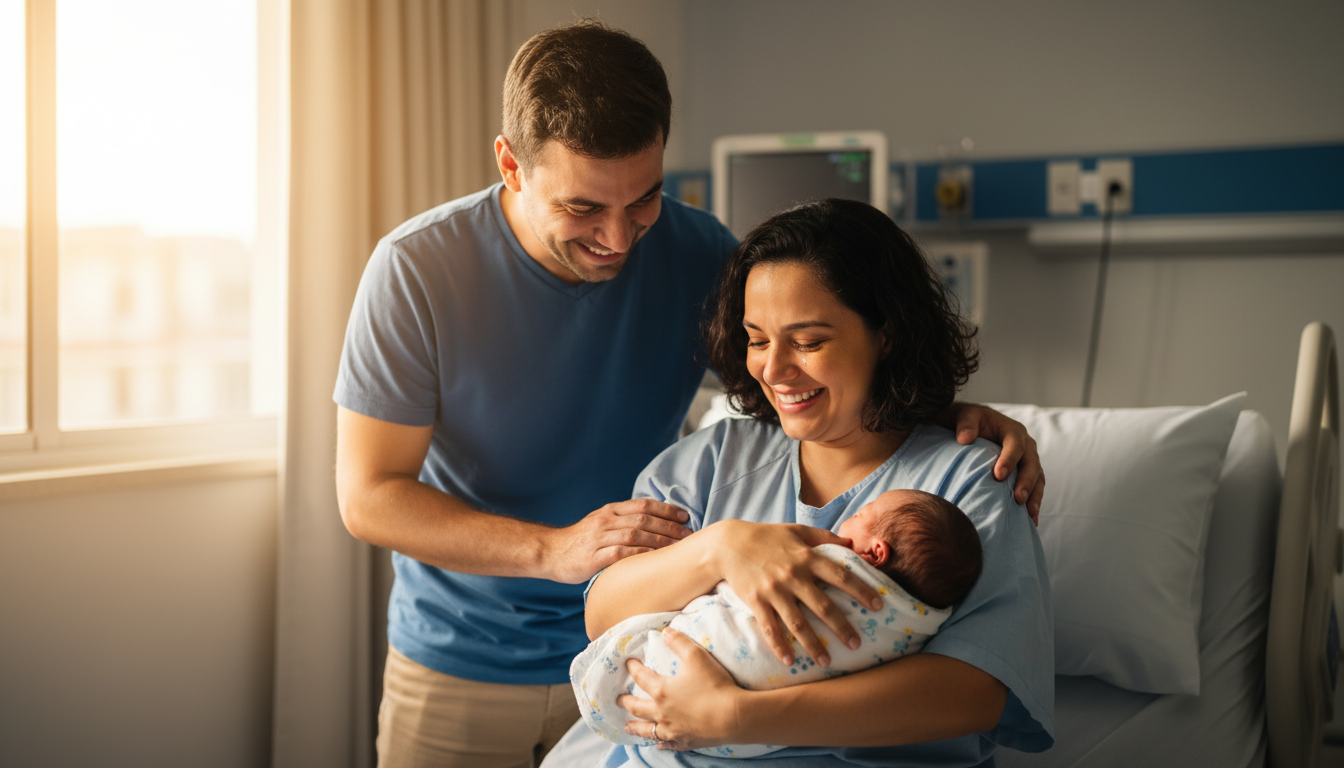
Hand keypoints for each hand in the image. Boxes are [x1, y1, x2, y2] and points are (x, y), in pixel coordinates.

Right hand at [543, 499, 690, 583]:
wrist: (549, 552)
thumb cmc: (579, 542)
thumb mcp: (600, 524)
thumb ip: (622, 523)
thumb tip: (653, 526)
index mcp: (609, 511)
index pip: (642, 504)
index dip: (666, 509)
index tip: (684, 516)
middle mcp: (606, 520)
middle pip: (643, 519)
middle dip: (669, 526)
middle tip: (688, 534)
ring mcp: (599, 538)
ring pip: (635, 534)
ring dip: (660, 540)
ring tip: (678, 547)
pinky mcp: (593, 557)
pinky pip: (621, 553)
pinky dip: (641, 555)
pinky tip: (655, 560)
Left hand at [618, 627, 742, 750]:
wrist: (733, 717)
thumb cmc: (714, 685)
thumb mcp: (697, 656)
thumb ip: (679, 642)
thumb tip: (665, 632)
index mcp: (662, 690)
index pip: (641, 677)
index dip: (633, 668)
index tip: (628, 663)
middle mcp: (662, 712)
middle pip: (637, 707)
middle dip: (625, 702)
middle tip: (617, 700)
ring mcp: (673, 730)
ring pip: (647, 730)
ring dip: (635, 727)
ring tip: (627, 727)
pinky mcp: (685, 741)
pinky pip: (668, 744)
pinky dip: (661, 743)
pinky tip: (659, 745)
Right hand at [707, 520, 883, 666]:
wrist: (728, 544)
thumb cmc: (766, 536)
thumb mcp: (796, 531)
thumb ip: (824, 538)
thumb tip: (852, 543)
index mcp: (806, 557)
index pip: (840, 576)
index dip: (861, 590)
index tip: (878, 606)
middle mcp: (793, 575)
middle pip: (822, 605)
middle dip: (841, 627)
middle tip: (857, 645)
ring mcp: (773, 590)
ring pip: (797, 623)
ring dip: (814, 644)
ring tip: (827, 662)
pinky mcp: (756, 601)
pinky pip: (770, 628)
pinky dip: (779, 646)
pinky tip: (790, 661)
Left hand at [945, 402, 1043, 523]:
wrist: (974, 428)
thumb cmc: (970, 422)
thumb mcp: (966, 416)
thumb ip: (966, 424)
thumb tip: (964, 438)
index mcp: (1013, 430)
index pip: (1015, 445)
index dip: (1009, 460)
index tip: (998, 476)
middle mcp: (1026, 445)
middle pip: (1032, 464)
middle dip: (1026, 482)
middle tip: (1017, 499)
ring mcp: (1029, 460)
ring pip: (1038, 478)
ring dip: (1034, 496)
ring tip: (1029, 515)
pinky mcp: (1026, 474)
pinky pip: (1035, 488)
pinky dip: (1034, 503)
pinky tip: (1031, 521)